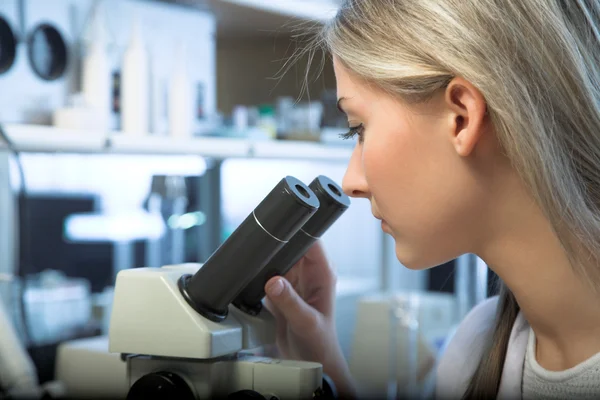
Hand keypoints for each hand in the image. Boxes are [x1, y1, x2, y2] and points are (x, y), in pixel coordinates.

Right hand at [264, 241, 355, 397]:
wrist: (310, 361)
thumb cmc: (319, 343)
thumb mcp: (305, 323)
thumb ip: (290, 302)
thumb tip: (273, 281)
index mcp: (322, 273)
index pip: (311, 240)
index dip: (295, 232)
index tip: (277, 235)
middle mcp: (309, 273)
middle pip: (290, 245)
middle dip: (275, 248)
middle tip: (261, 257)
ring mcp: (294, 280)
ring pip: (277, 258)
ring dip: (266, 263)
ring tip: (260, 275)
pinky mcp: (281, 289)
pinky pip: (268, 273)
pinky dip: (260, 277)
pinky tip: (256, 284)